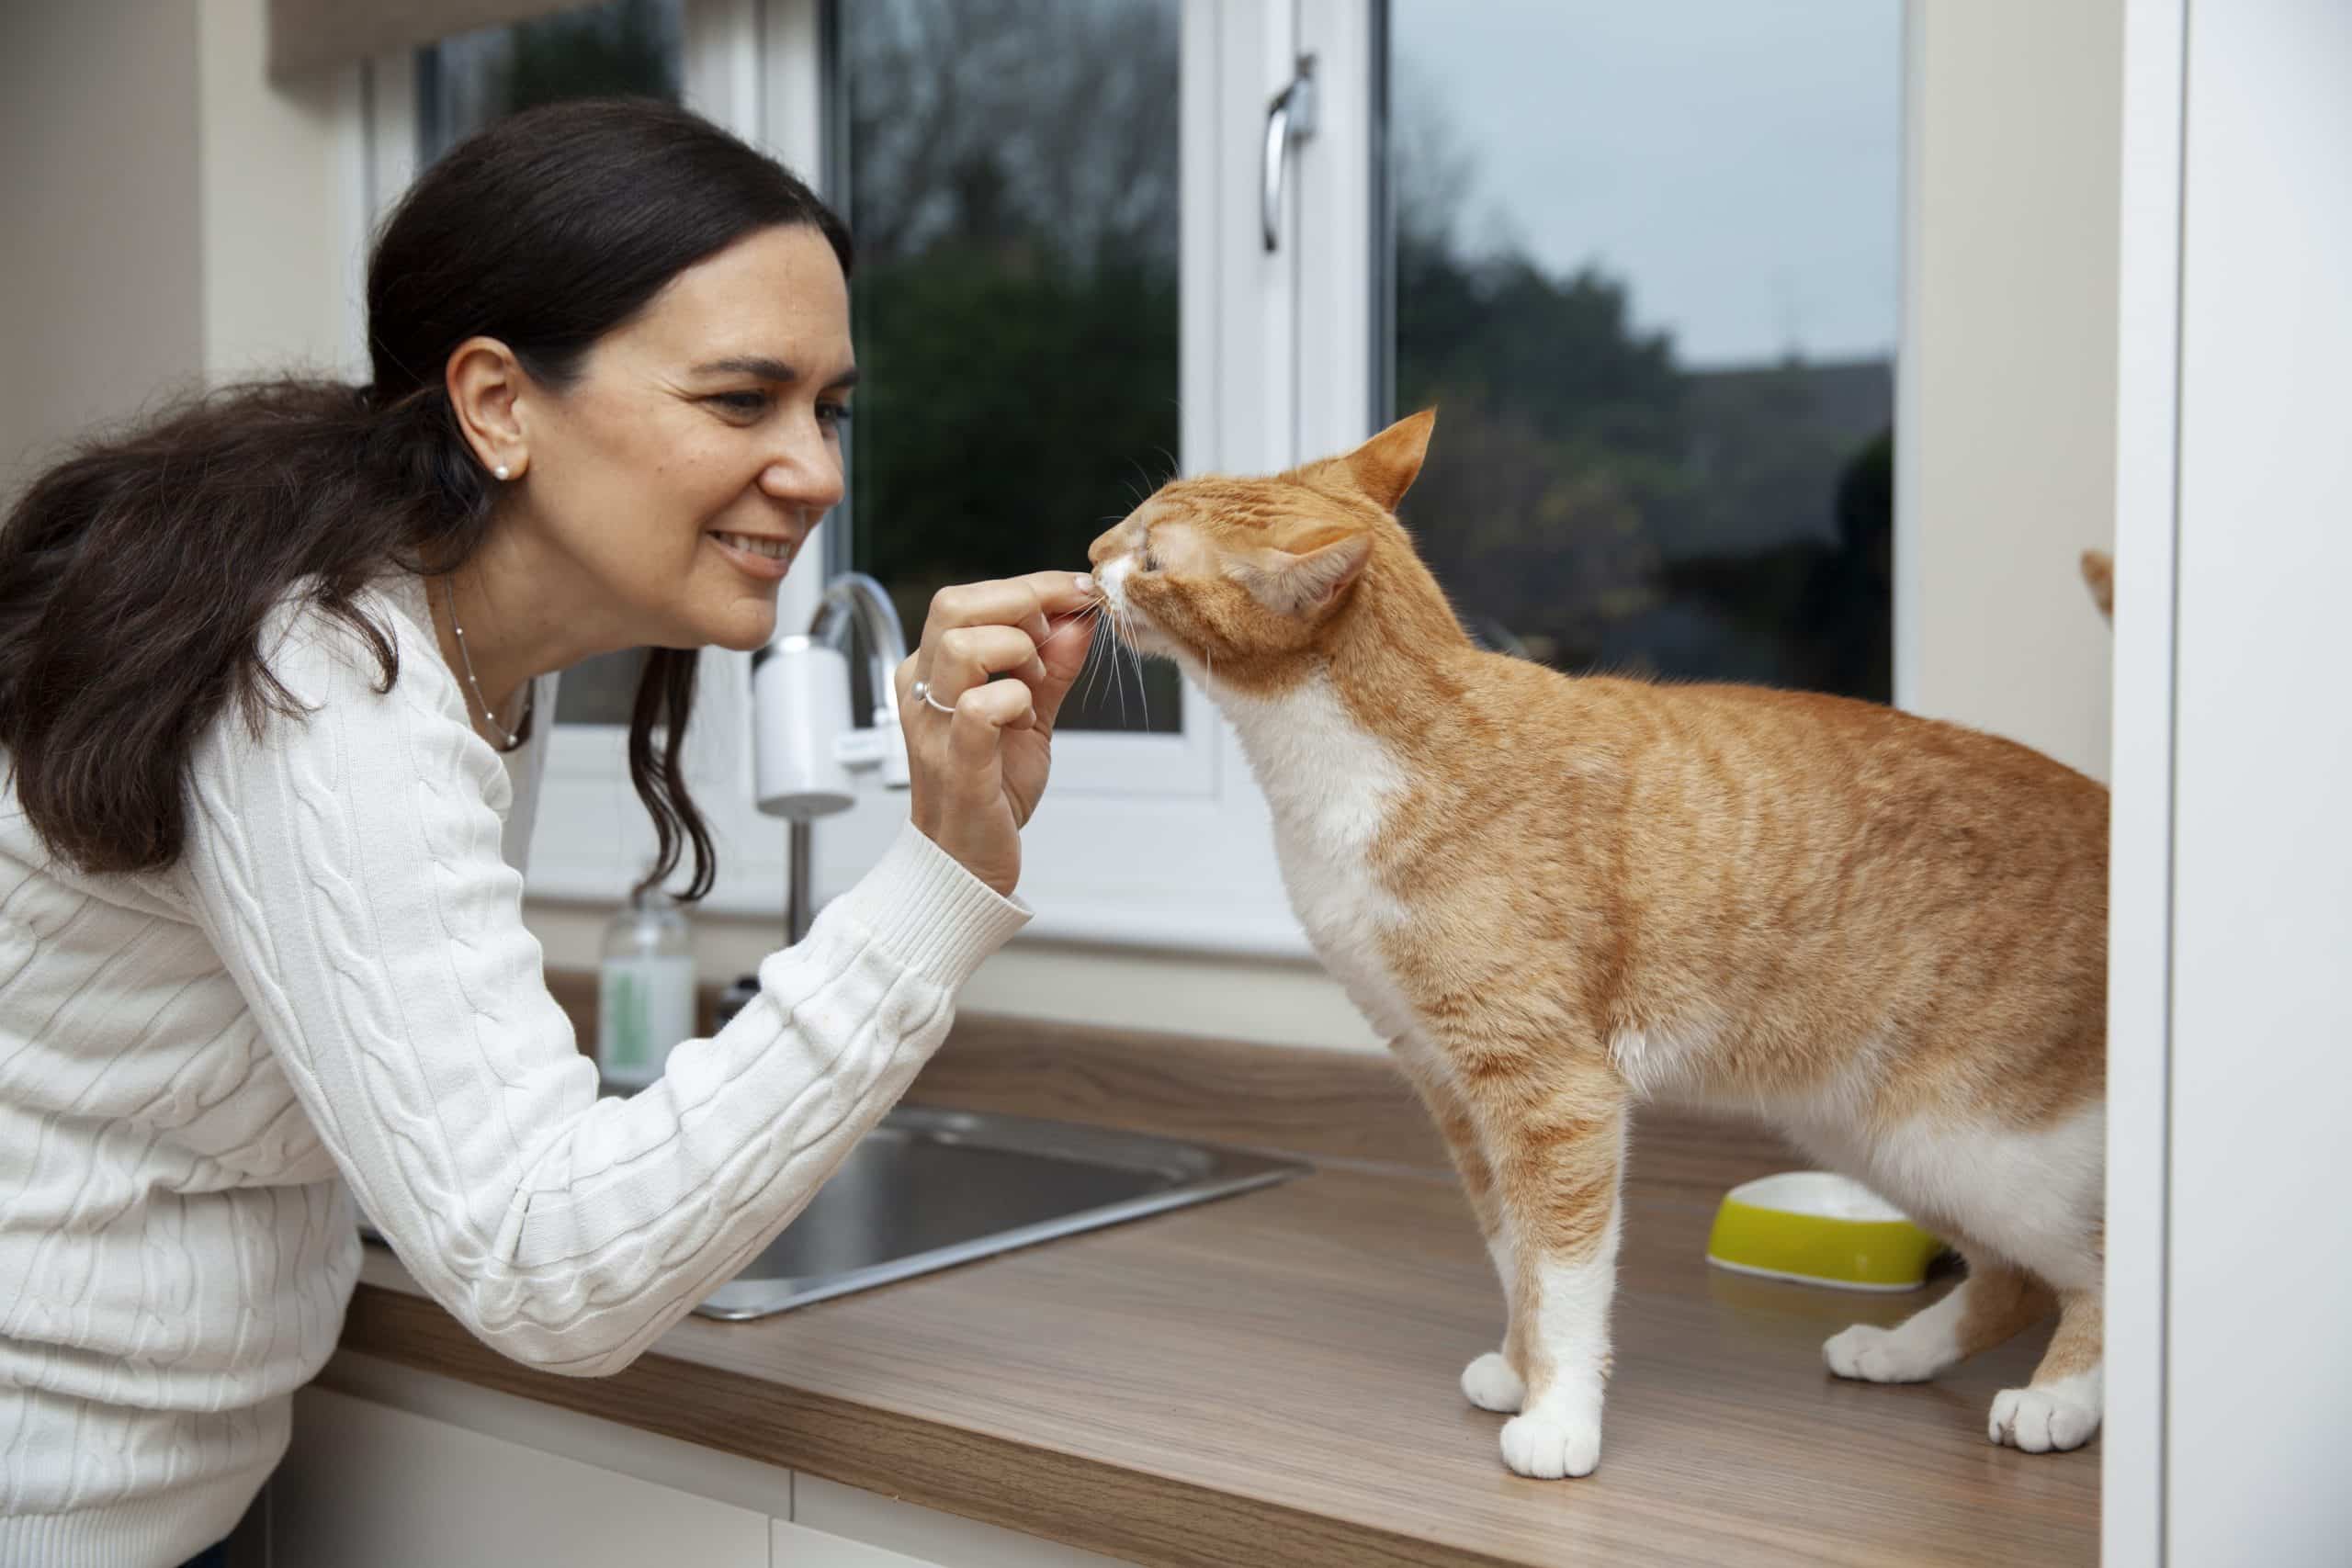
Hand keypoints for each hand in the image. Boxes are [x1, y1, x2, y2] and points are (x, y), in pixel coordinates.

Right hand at [895, 570, 1097, 896]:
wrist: (965, 862)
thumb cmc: (989, 789)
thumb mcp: (1029, 715)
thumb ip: (1053, 666)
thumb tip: (1078, 619)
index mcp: (932, 670)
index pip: (969, 597)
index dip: (1031, 587)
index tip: (1079, 591)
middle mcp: (922, 689)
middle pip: (955, 605)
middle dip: (1024, 605)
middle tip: (1053, 639)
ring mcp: (933, 725)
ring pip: (964, 646)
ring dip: (1018, 653)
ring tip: (1035, 685)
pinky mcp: (955, 761)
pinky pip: (980, 707)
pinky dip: (1016, 701)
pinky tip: (1024, 720)